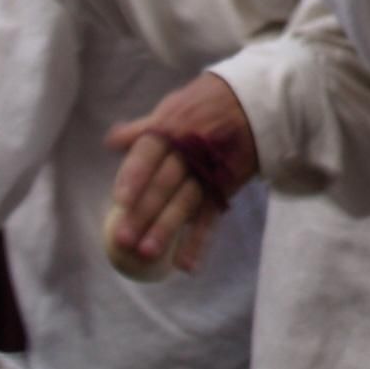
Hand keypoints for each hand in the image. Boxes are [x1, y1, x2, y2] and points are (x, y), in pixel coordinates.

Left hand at [104, 78, 258, 278]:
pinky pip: (211, 216)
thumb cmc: (205, 106)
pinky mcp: (225, 188)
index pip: (150, 153)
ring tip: (147, 254)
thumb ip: (144, 128)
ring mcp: (210, 172)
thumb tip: (111, 142)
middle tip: (124, 240)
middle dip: (145, 212)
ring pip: (186, 203)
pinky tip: (185, 264)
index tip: (120, 199)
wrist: (258, 104)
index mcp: (173, 129)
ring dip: (167, 229)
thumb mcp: (175, 107)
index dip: (136, 176)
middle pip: (165, 184)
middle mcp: (191, 151)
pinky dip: (199, 241)